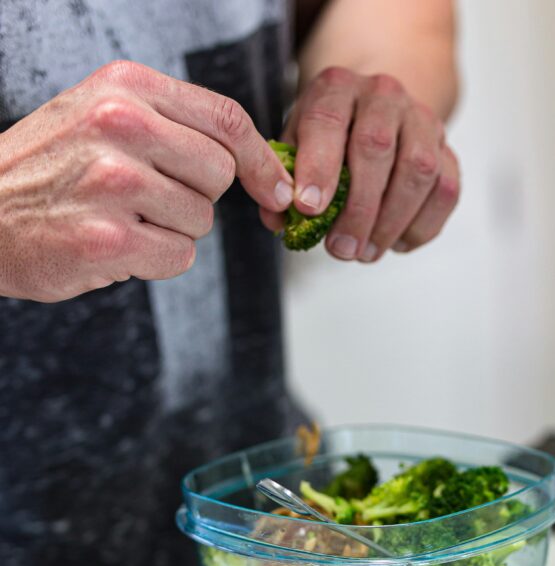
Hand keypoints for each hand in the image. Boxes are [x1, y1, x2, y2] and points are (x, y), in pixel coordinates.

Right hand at [0, 61, 293, 301]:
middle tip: (150, 201)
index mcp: (124, 87)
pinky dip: (155, 262)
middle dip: (197, 197)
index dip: (261, 159)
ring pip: (201, 220)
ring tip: (121, 220)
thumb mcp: (99, 117)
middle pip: (220, 174)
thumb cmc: (50, 172)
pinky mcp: (110, 238)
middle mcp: (120, 124)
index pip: (224, 118)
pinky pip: (179, 256)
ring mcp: (115, 182)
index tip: (278, 187)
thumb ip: (168, 124)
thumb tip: (256, 163)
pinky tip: (115, 247)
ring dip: (171, 231)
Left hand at [260, 66, 459, 261]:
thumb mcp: (296, 144)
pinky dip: (421, 226)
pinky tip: (395, 244)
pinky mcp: (448, 151)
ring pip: (418, 170)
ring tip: (366, 253)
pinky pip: (446, 191)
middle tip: (340, 249)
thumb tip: (278, 220)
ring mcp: (422, 121)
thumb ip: (282, 179)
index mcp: (337, 88)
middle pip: (377, 147)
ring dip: (390, 221)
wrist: (376, 109)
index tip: (308, 209)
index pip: (328, 120)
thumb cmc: (329, 135)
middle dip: (357, 208)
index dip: (318, 167)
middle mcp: (384, 96)